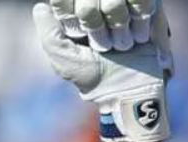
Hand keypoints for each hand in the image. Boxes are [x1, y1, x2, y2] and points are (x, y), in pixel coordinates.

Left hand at [34, 1, 173, 141]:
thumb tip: (40, 7)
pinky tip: (137, 38)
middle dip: (97, 24)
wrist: (129, 86)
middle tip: (103, 47)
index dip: (76, 15)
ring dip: (119, 23)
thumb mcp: (63, 58)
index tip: (79, 36)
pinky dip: (139, 19)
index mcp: (76, 11)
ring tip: (120, 45)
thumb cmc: (91, 74)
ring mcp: (124, 1)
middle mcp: (100, 2)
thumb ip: (48, 33)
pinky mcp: (147, 4)